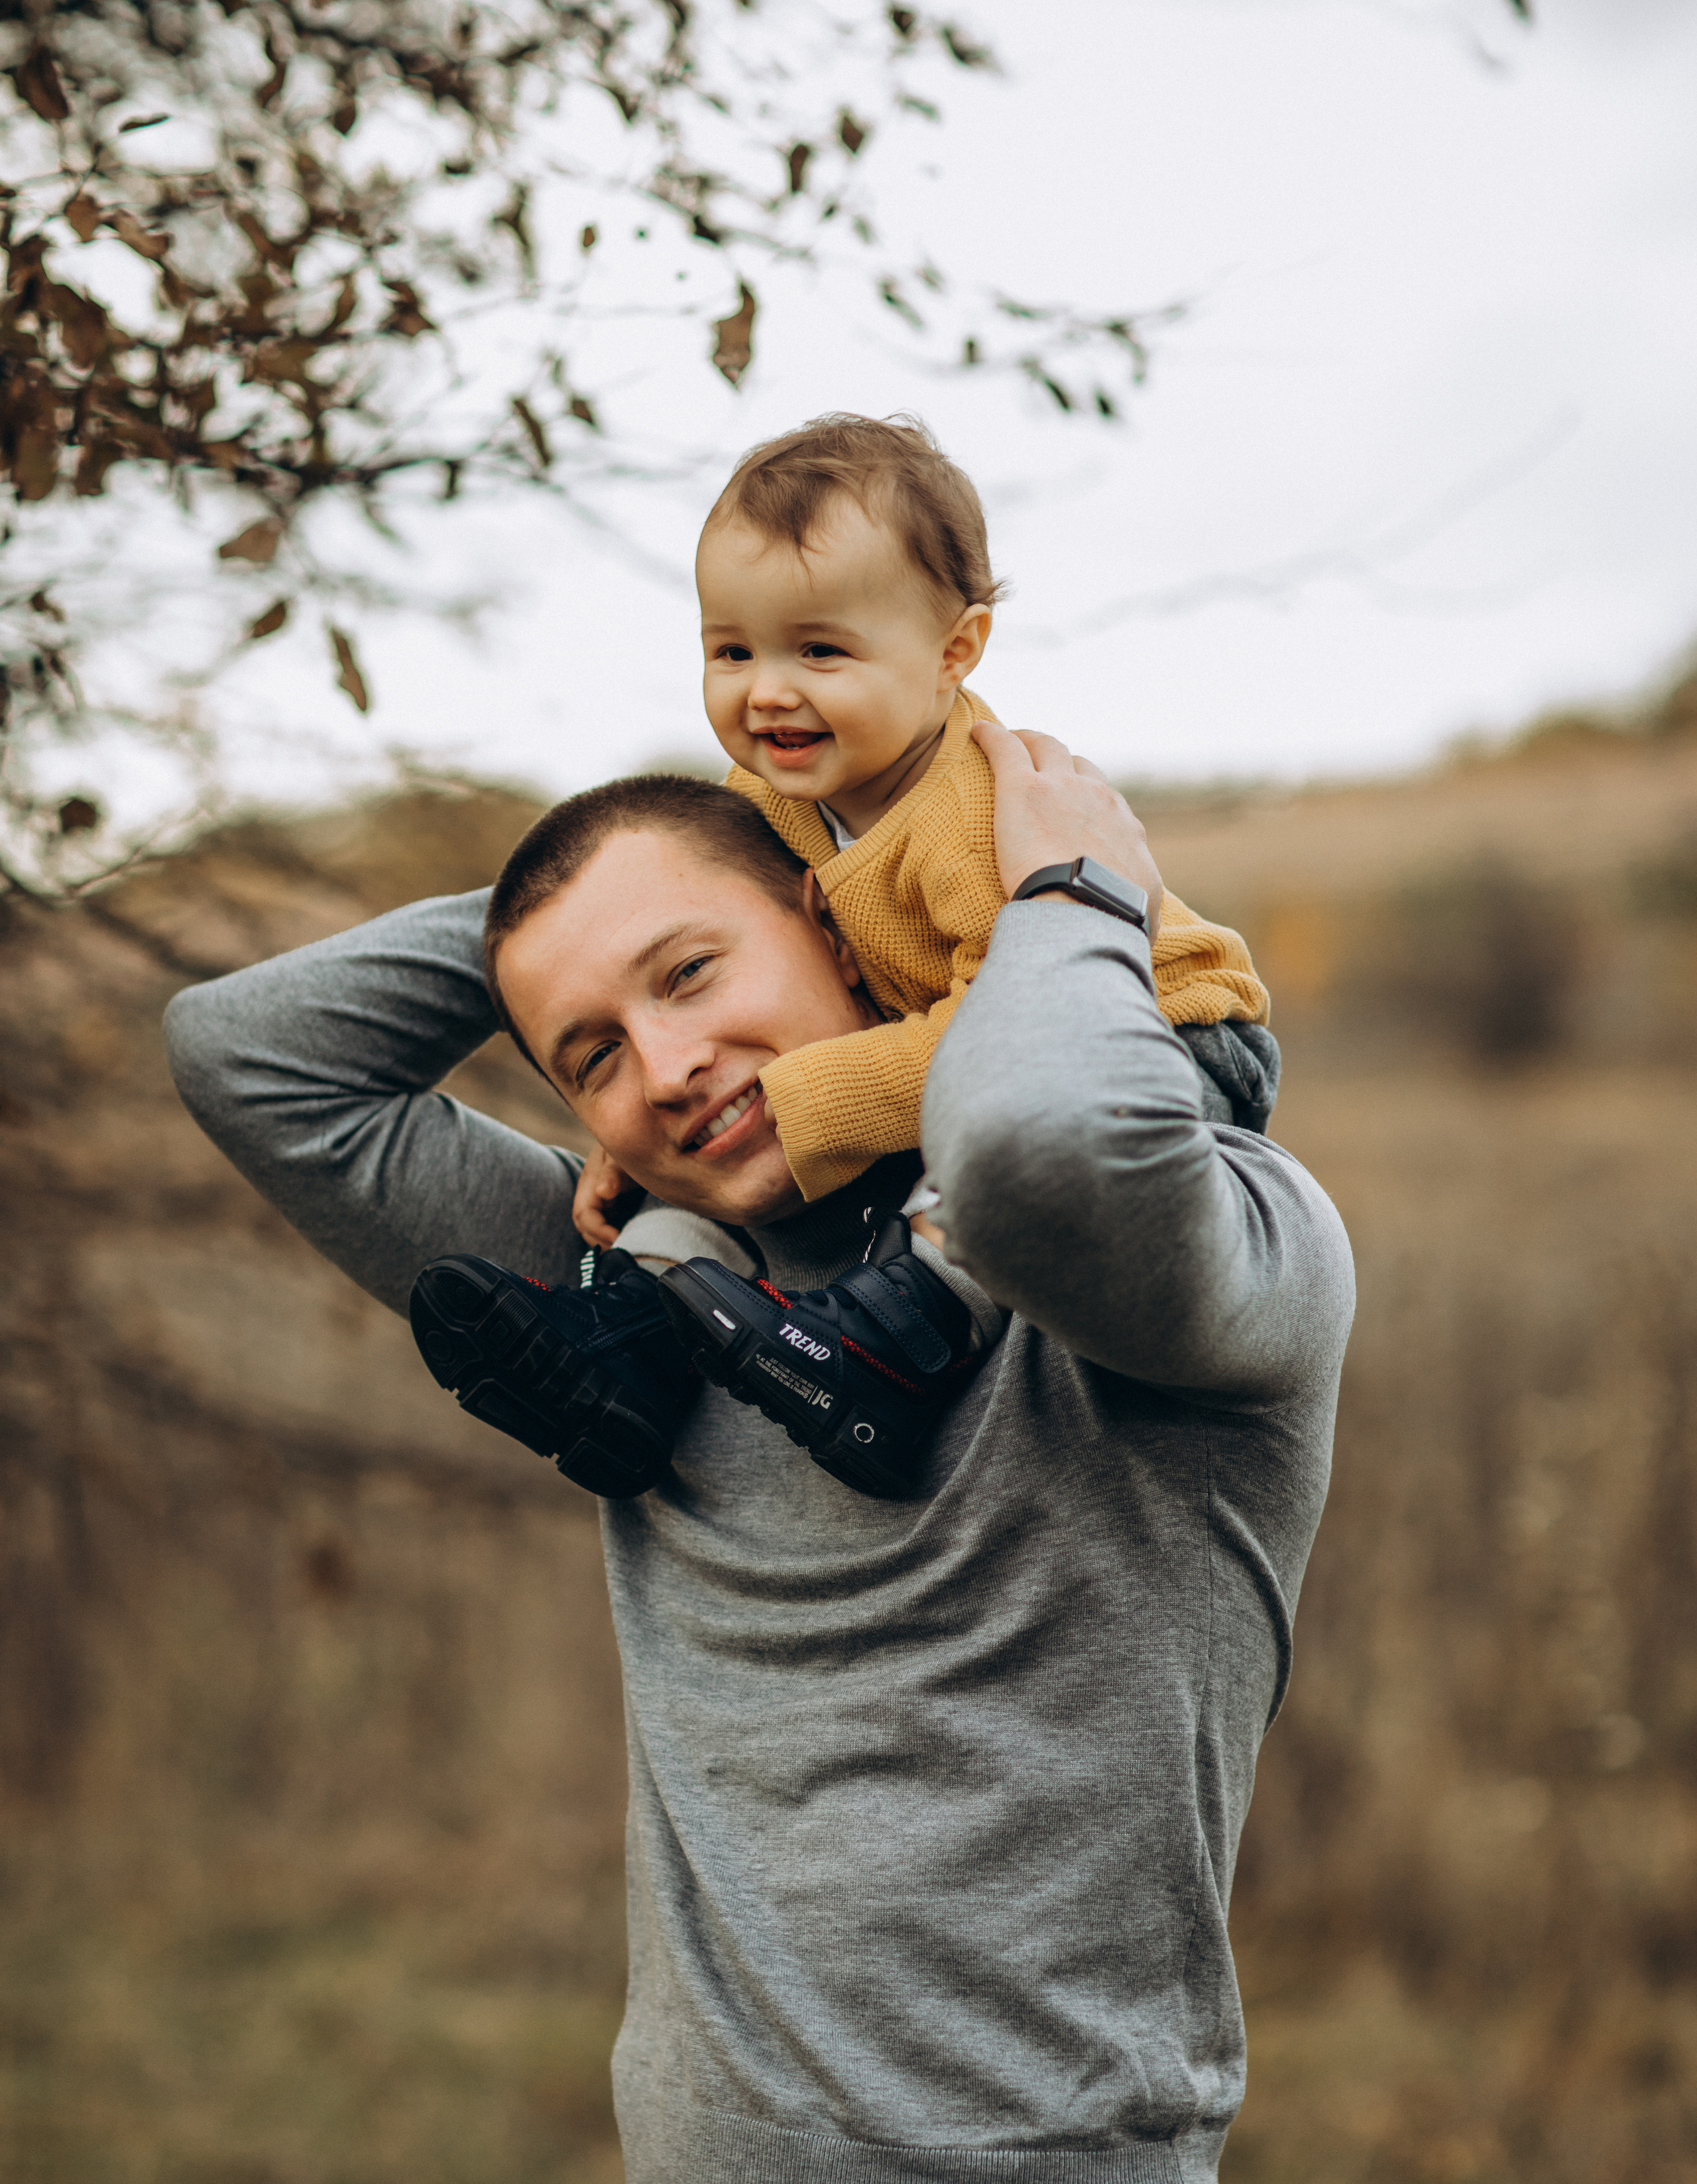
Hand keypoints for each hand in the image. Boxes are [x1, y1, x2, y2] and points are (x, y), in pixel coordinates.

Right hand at [573, 1141, 639, 1247]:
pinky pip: (610, 1226)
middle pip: (586, 1227)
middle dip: (601, 1242)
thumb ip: (614, 1172)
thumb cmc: (633, 1142)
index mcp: (591, 1182)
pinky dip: (616, 1237)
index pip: (584, 1214)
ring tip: (628, 1253)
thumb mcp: (624, 1155)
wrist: (644, 1137)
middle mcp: (592, 1194)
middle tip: (625, 1253)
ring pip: (595, 1229)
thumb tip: (602, 1192)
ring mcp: (603, 1201)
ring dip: (608, 1243)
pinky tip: (632, 1244)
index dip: (598, 1231)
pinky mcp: (615, 1205)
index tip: (619, 1239)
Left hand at [972, 722, 1163, 940]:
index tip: (1074, 809)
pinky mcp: (1023, 787)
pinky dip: (992, 737)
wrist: (1088, 908)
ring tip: (1013, 743)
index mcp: (1124, 828)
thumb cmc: (1115, 920)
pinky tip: (978, 733)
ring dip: (1031, 742)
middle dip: (1062, 762)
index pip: (1106, 804)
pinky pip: (1006, 749)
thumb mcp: (1143, 916)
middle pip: (1080, 767)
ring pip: (1047, 747)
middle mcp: (1098, 798)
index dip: (1088, 802)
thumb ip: (1141, 912)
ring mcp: (1061, 787)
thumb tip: (1142, 927)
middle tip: (1043, 768)